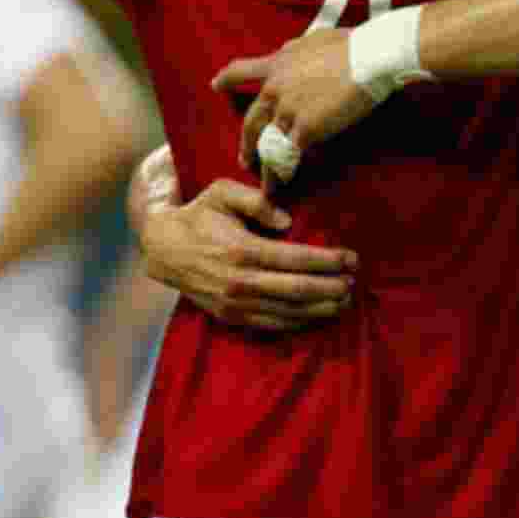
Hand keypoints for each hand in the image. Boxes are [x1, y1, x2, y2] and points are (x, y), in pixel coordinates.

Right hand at [140, 177, 357, 331]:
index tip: (352, 258)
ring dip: (321, 308)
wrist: (163, 249)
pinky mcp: (231, 317)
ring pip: (288, 312)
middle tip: (355, 282)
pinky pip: (271, 325)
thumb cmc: (200, 215)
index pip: (296, 259)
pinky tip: (318, 316)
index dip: (328, 261)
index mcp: (242, 250)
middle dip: (332, 287)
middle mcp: (241, 282)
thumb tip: (289, 221)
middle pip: (298, 290)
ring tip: (345, 301)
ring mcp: (235, 304)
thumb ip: (257, 200)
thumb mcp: (223, 192)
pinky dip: (298, 322)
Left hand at [211, 30, 375, 183]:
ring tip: (266, 182)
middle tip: (244, 158)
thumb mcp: (313, 39)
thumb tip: (287, 51)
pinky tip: (284, 182)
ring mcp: (288, 111)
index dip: (227, 79)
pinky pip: (289, 156)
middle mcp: (276, 89)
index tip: (215, 85)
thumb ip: (295, 49)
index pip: (241, 71)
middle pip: (251, 121)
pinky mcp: (306, 130)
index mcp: (277, 64)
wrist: (369, 59)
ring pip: (269, 145)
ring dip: (266, 166)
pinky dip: (285, 171)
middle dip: (246, 143)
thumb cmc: (349, 45)